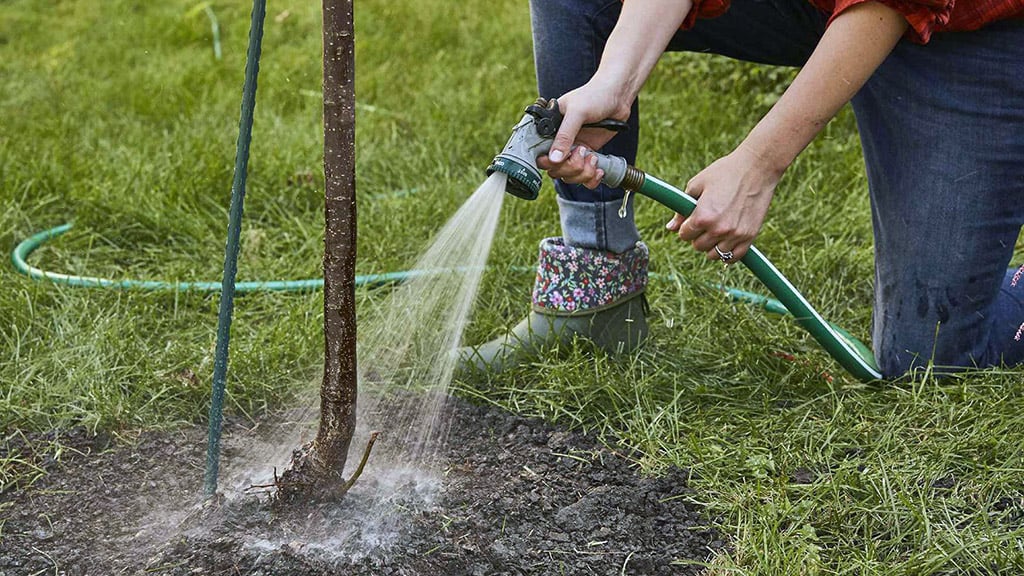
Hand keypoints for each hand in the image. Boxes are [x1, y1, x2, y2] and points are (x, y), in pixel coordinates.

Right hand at [536, 79, 629, 189]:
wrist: (617, 96)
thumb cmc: (594, 95)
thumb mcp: (577, 112)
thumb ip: (564, 135)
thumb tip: (553, 159)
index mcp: (549, 129)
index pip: (538, 154)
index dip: (547, 162)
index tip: (558, 161)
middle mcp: (559, 142)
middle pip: (554, 170)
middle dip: (570, 167)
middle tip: (583, 152)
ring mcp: (573, 150)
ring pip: (569, 176)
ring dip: (582, 173)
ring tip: (593, 158)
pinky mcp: (587, 155)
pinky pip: (584, 177)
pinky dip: (591, 179)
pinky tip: (598, 170)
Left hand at [665, 144, 782, 262]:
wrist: (757, 168)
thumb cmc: (725, 172)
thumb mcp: (697, 185)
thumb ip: (682, 209)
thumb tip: (670, 228)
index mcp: (702, 216)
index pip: (684, 235)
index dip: (685, 226)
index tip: (691, 219)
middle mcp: (718, 229)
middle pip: (697, 246)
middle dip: (697, 235)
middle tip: (705, 222)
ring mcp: (735, 235)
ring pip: (714, 254)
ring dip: (712, 245)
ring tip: (716, 229)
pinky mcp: (749, 237)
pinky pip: (733, 257)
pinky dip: (728, 253)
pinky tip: (726, 241)